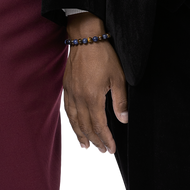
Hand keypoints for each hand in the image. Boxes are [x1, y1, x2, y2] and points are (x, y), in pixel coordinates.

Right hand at [63, 17, 127, 155]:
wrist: (85, 37)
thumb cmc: (104, 55)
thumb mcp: (118, 77)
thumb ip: (120, 100)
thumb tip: (123, 119)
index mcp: (92, 97)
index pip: (99, 126)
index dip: (105, 140)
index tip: (110, 150)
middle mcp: (79, 98)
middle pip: (85, 126)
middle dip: (93, 141)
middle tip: (99, 153)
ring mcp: (71, 92)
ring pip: (74, 120)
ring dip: (80, 135)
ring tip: (85, 148)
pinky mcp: (66, 86)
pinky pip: (67, 109)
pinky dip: (71, 121)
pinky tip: (74, 126)